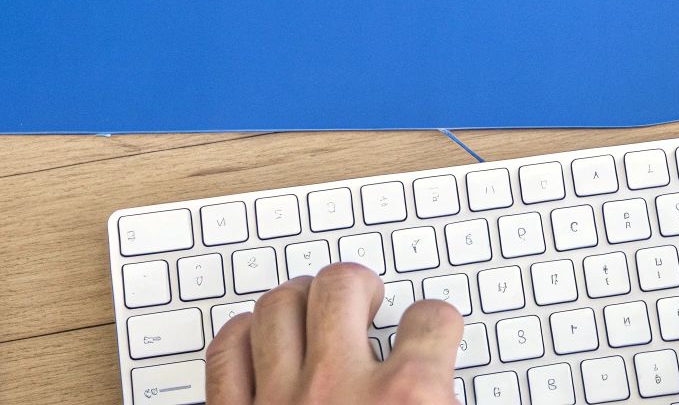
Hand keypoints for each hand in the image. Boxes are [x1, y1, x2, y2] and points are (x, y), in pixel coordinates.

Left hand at [206, 262, 464, 403]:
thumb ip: (443, 398)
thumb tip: (451, 388)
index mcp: (407, 398)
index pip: (431, 320)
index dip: (433, 321)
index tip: (429, 328)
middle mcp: (340, 387)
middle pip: (343, 285)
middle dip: (357, 285)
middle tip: (365, 301)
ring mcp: (280, 401)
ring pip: (278, 306)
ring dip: (298, 303)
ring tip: (312, 314)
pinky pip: (226, 354)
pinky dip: (241, 339)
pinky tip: (258, 342)